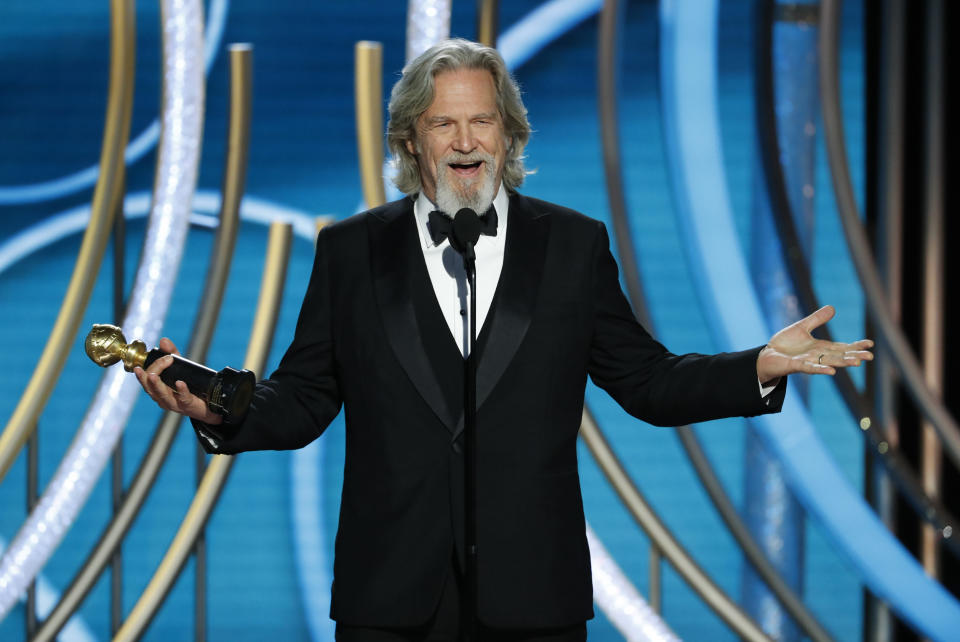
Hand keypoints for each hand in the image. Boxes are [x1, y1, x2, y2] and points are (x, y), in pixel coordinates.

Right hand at [133, 337, 222, 424]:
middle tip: (146, 368)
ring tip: (153, 375)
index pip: (146, 380)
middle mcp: (163, 398)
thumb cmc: (190, 387)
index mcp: (158, 390)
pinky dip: (181, 390)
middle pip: (150, 389)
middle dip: (147, 378)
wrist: (209, 404)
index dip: (149, 368)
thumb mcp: (180, 368)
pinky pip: (183, 399)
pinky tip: (180, 383)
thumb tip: (163, 340)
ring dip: (156, 385)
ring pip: (162, 396)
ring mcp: (175, 404)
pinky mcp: (188, 405)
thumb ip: (171, 354)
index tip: (164, 356)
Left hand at [756, 305, 872, 383]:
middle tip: (870, 356)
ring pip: (828, 363)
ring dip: (842, 363)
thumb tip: (832, 308)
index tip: (870, 344)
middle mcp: (817, 356)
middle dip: (854, 356)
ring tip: (857, 363)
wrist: (766, 355)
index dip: (855, 346)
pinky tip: (832, 372)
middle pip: (839, 356)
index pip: (842, 347)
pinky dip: (821, 369)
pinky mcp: (795, 366)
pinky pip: (810, 368)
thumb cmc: (784, 344)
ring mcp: (807, 362)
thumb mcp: (801, 328)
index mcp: (820, 348)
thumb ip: (816, 319)